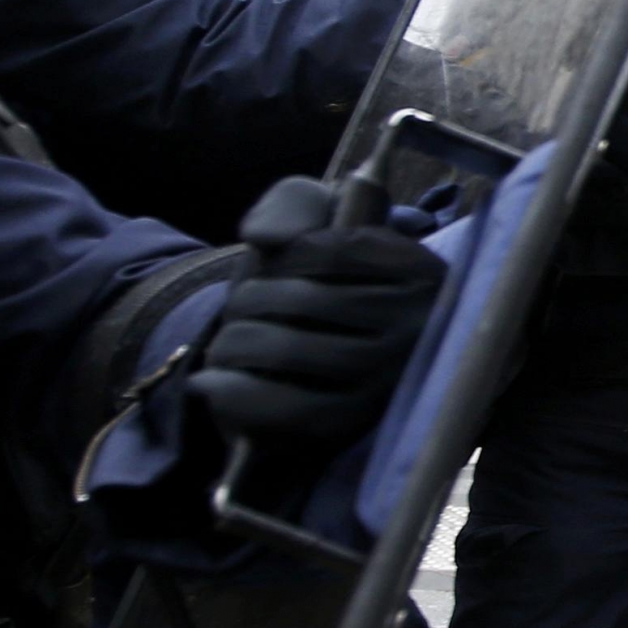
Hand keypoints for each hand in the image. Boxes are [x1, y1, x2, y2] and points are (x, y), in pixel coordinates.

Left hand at [190, 176, 445, 448]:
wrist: (314, 374)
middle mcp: (417, 325)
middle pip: (304, 300)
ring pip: (290, 350)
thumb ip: (292, 203)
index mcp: (414, 269)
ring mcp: (389, 379)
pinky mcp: (356, 425)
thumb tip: (264, 238)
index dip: (279, 259)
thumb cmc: (312, 291)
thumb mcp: (310, 227)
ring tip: (221, 350)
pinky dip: (236, 392)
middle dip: (247, 302)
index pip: (330, 250)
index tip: (268, 273)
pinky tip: (210, 386)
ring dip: (234, 344)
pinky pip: (287, 406)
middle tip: (231, 317)